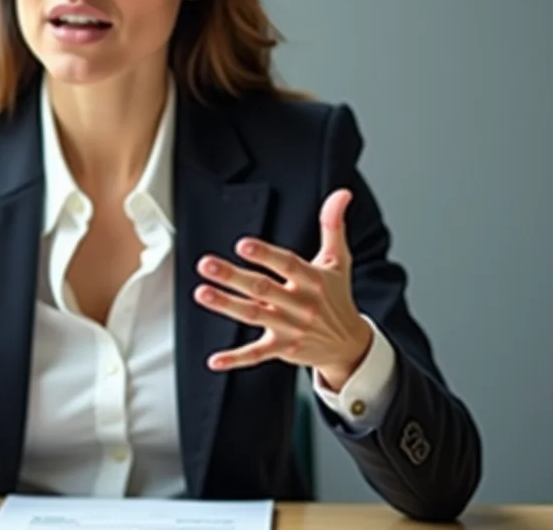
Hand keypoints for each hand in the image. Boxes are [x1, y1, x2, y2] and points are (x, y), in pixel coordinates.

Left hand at [193, 188, 371, 390]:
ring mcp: (290, 328)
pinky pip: (256, 355)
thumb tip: (342, 192)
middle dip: (233, 276)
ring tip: (201, 293)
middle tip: (206, 264)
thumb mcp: (338, 260)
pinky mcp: (282, 349)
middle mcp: (300, 304)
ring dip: (226, 306)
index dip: (266, 255)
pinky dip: (235, 359)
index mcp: (313, 280)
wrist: (350, 344)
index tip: (243, 245)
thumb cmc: (337, 297)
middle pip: (262, 289)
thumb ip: (333, 225)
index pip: (288, 265)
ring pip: (253, 315)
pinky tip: (214, 360)